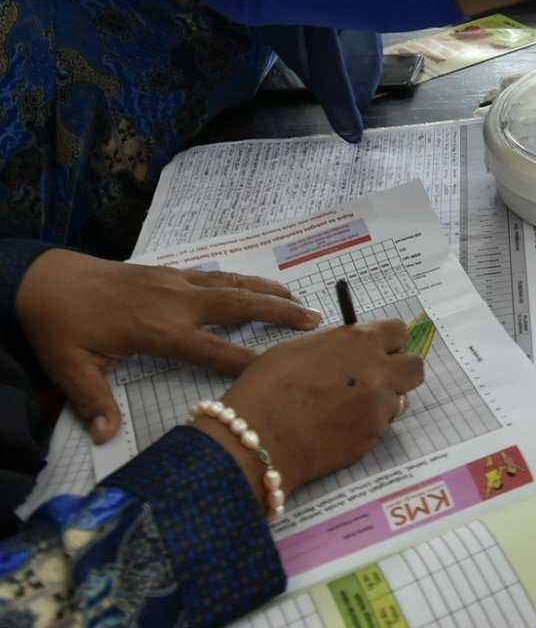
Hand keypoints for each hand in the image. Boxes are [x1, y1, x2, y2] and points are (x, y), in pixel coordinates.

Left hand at [16, 251, 321, 443]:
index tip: (284, 370)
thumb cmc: (59, 327)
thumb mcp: (70, 368)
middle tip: (314, 320)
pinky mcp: (169, 273)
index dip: (250, 361)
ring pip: (232, 285)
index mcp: (158, 330)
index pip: (214, 349)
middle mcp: (176, 303)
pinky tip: (255, 285)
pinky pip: (215, 276)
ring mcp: (175, 284)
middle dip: (278, 312)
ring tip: (299, 298)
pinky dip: (242, 281)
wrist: (45, 279)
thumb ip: (94, 401)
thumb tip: (109, 438)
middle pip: (238, 306)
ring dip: (268, 291)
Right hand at [206, 321, 424, 503]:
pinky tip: (336, 428)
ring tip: (345, 409)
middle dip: (399, 370)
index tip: (377, 349)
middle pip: (414, 367)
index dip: (387, 341)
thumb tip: (354, 350)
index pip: (399, 332)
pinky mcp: (373, 438)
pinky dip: (365, 426)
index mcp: (360, 341)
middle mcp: (379, 371)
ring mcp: (379, 408)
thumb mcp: (301, 348)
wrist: (255, 438)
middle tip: (375, 378)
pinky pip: (379, 426)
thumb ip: (338, 345)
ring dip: (380, 401)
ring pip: (397, 400)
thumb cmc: (267, 386)